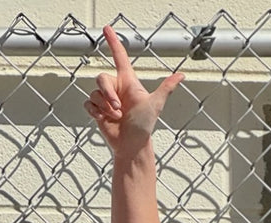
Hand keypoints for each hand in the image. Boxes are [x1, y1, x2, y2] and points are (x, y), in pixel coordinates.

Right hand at [84, 24, 183, 159]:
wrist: (132, 145)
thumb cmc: (144, 126)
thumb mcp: (155, 104)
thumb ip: (166, 88)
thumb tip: (182, 75)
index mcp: (128, 82)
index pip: (119, 57)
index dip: (113, 42)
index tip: (107, 29)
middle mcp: (116, 88)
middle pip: (101, 78)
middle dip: (108, 94)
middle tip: (119, 108)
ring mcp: (106, 99)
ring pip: (95, 93)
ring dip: (105, 107)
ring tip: (117, 117)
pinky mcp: (98, 110)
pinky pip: (89, 103)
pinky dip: (95, 112)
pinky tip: (105, 119)